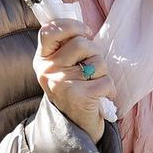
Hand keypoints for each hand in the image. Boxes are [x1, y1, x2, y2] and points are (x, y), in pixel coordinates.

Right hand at [34, 18, 116, 136]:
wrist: (75, 127)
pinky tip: (101, 98)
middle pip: (81, 43)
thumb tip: (83, 28)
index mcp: (42, 60)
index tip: (85, 32)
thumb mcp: (61, 68)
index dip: (71, 25)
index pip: (49, 30)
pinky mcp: (79, 96)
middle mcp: (48, 70)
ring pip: (97, 61)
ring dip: (103, 72)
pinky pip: (106, 80)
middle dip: (95, 53)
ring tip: (94, 85)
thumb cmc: (73, 91)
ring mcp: (61, 83)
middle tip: (91, 69)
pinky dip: (110, 89)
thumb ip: (66, 47)